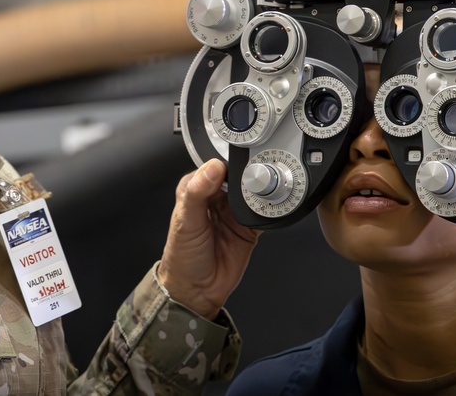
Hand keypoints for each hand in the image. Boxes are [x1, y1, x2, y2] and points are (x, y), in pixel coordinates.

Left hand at [157, 159, 261, 319]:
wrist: (197, 292)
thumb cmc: (183, 256)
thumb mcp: (186, 222)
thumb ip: (197, 192)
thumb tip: (213, 167)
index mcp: (196, 189)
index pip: (215, 167)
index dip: (228, 164)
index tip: (241, 163)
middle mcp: (216, 197)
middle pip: (238, 177)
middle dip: (251, 175)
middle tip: (261, 175)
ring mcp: (234, 212)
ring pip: (253, 192)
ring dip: (262, 190)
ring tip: (269, 189)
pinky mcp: (249, 227)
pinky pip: (264, 212)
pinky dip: (270, 209)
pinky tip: (272, 206)